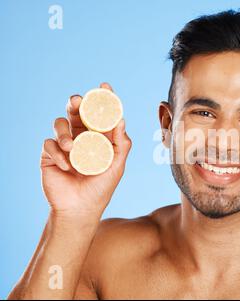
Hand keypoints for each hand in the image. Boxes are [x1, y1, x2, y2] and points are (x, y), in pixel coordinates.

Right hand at [40, 83, 131, 224]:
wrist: (80, 208)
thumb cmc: (101, 187)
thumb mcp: (116, 165)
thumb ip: (121, 143)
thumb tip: (122, 119)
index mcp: (99, 137)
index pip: (100, 114)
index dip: (102, 99)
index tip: (104, 86)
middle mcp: (81, 137)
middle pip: (76, 111)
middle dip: (77, 103)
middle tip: (78, 101)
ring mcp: (65, 144)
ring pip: (60, 123)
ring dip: (65, 132)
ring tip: (72, 148)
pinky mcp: (49, 154)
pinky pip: (49, 143)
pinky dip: (58, 153)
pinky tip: (66, 166)